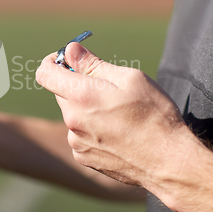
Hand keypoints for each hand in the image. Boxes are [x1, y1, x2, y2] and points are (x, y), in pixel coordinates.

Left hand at [35, 42, 191, 189]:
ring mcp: (75, 141)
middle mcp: (72, 119)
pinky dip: (90, 129)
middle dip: (77, 85)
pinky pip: (78, 134)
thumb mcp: (129, 78)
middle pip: (61, 93)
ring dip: (85, 108)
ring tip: (116, 114)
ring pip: (71, 114)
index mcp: (81, 95)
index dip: (52, 62)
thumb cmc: (153, 115)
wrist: (168, 161)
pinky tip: (115, 133)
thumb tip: (70, 50)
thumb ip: (93, 63)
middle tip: (106, 88)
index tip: (67, 60)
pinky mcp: (82, 157)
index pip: (44, 73)